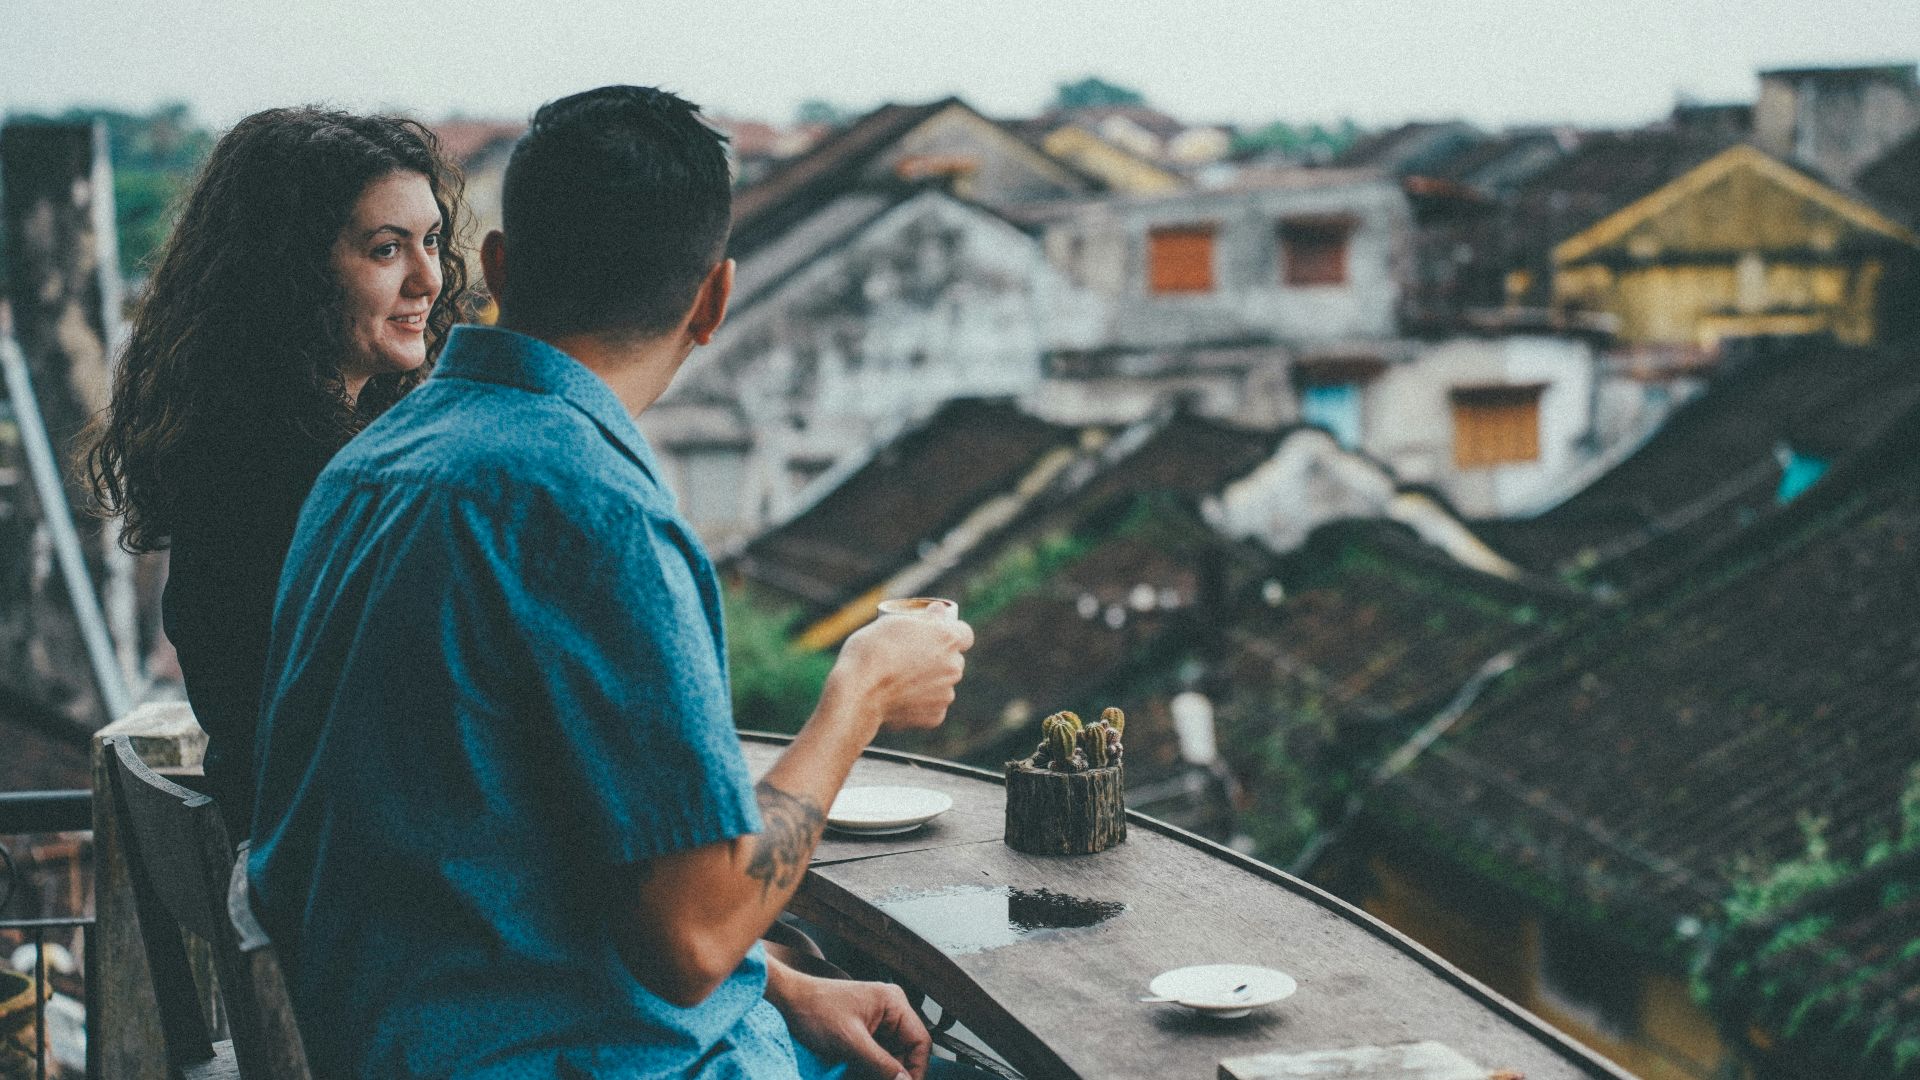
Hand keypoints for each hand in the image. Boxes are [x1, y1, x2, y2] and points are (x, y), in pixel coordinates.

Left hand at [768, 967, 930, 1079]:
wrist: (786, 1002)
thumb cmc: (815, 1010)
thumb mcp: (850, 1042)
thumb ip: (881, 1064)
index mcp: (894, 1003)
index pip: (919, 1042)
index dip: (915, 1069)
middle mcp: (889, 1011)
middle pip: (905, 1052)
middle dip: (893, 1074)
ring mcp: (875, 1022)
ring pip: (889, 1057)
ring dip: (879, 1073)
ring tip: (858, 1074)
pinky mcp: (862, 1032)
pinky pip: (875, 1056)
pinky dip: (868, 1069)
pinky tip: (855, 1072)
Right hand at [831, 613, 972, 733]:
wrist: (858, 693)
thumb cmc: (871, 652)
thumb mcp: (892, 623)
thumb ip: (923, 618)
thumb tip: (939, 611)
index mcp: (948, 639)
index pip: (964, 634)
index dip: (949, 633)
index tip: (933, 636)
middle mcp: (954, 667)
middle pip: (953, 660)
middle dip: (939, 658)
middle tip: (911, 658)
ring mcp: (946, 694)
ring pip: (943, 684)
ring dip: (930, 682)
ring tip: (900, 681)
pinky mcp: (935, 717)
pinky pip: (933, 707)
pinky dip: (921, 704)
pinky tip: (900, 699)